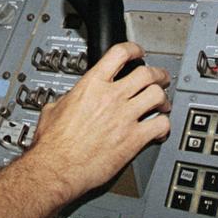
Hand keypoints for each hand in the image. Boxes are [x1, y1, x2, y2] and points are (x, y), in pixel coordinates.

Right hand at [29, 42, 170, 199]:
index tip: (138, 53)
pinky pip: (160, 125)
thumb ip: (69, 98)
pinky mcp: (133, 139)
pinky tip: (160, 129)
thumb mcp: (54, 109)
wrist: (57, 167)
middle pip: (146, 73)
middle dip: (157, 74)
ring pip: (157, 96)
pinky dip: (164, 126)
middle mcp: (111, 97)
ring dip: (164, 98)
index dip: (134, 49)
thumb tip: (70, 99)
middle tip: (160, 78)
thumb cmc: (53, 143)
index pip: (119, 54)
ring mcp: (124, 117)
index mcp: (92, 85)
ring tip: (163, 103)